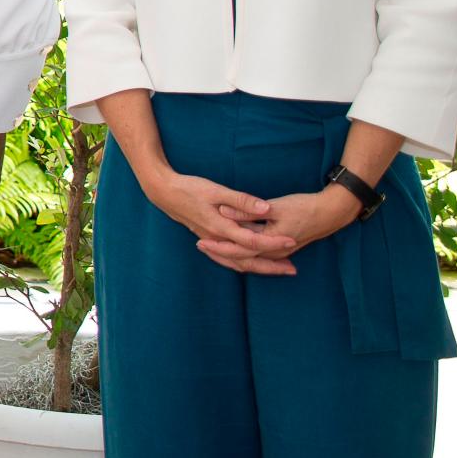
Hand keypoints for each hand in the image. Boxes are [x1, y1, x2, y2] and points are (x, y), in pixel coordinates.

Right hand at [141, 168, 297, 275]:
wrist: (163, 192)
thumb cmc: (189, 188)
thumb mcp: (216, 190)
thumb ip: (242, 201)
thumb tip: (265, 210)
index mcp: (220, 228)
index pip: (253, 241)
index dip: (274, 242)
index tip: (292, 240)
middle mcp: (216, 240)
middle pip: (247, 260)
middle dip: (271, 266)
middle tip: (293, 269)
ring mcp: (211, 241)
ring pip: (237, 263)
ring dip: (259, 267)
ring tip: (279, 269)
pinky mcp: (208, 239)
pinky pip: (228, 259)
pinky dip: (242, 263)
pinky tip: (252, 262)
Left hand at [197, 188, 361, 272]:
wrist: (332, 212)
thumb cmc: (305, 207)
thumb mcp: (275, 207)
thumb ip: (248, 209)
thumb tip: (225, 210)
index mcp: (269, 243)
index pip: (237, 250)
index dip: (218, 246)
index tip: (200, 241)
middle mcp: (273, 251)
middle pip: (241, 258)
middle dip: (220, 253)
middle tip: (200, 245)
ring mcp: (279, 250)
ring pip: (250, 258)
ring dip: (231, 254)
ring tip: (212, 249)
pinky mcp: (282, 245)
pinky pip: (258, 254)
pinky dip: (244, 252)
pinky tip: (236, 247)